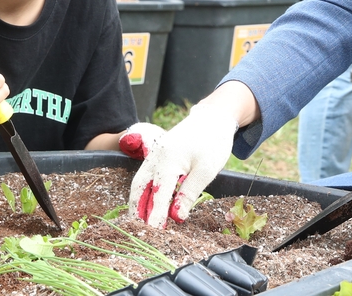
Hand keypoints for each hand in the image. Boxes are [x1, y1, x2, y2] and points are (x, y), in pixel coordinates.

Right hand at [128, 104, 237, 226]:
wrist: (214, 118)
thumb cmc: (213, 143)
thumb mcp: (205, 170)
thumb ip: (188, 193)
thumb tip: (176, 216)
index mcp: (167, 161)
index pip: (159, 194)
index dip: (156, 215)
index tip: (154, 233)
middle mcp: (156, 156)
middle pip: (140, 187)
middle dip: (138, 209)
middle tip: (137, 230)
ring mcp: (155, 153)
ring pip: (140, 180)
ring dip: (138, 200)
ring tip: (139, 219)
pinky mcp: (158, 152)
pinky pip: (146, 173)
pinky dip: (144, 188)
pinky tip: (147, 199)